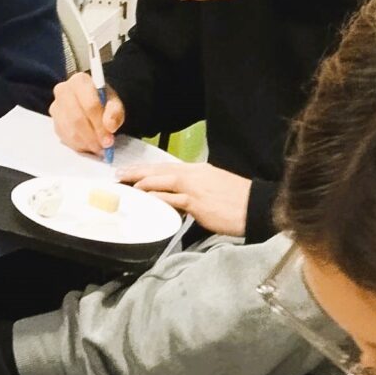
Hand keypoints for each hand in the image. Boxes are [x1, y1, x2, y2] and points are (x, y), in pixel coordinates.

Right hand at [49, 72, 123, 154]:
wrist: (89, 100)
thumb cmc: (101, 100)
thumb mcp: (114, 102)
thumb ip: (115, 112)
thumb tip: (110, 126)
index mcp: (80, 81)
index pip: (90, 105)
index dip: (100, 125)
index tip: (108, 139)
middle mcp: (63, 91)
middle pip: (78, 119)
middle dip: (92, 137)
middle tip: (104, 147)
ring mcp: (56, 107)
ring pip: (70, 131)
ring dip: (86, 143)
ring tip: (98, 147)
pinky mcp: (54, 121)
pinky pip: (65, 137)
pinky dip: (78, 145)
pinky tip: (88, 145)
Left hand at [132, 163, 253, 236]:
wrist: (257, 207)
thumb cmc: (238, 202)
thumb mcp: (214, 189)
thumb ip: (194, 192)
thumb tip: (178, 202)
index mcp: (198, 170)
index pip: (167, 167)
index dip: (147, 169)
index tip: (131, 172)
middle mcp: (194, 174)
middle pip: (159, 170)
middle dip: (137, 172)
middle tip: (118, 175)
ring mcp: (194, 188)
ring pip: (161, 182)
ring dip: (140, 184)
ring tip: (124, 188)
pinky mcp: (196, 203)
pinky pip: (170, 199)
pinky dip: (155, 198)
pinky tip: (143, 200)